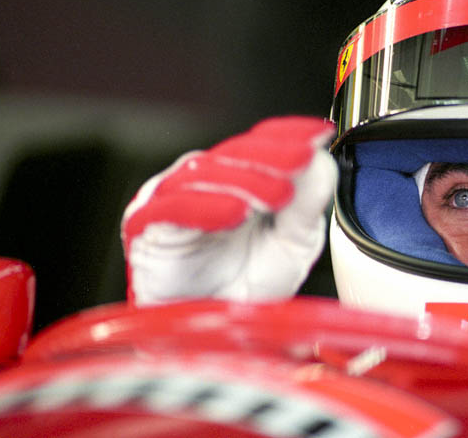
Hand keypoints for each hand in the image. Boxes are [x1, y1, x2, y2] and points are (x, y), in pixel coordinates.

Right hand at [122, 116, 336, 305]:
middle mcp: (202, 179)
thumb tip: (322, 159)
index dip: (288, 134)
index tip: (319, 132)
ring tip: (279, 193)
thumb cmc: (248, 284)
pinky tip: (234, 212)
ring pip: (205, 175)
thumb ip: (308, 202)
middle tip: (303, 158)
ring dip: (245, 180)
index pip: (261, 143)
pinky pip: (172, 209)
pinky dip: (203, 208)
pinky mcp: (145, 225)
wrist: (214, 334)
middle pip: (234, 154)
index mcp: (236, 176)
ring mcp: (171, 198)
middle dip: (272, 156)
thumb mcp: (294, 243)